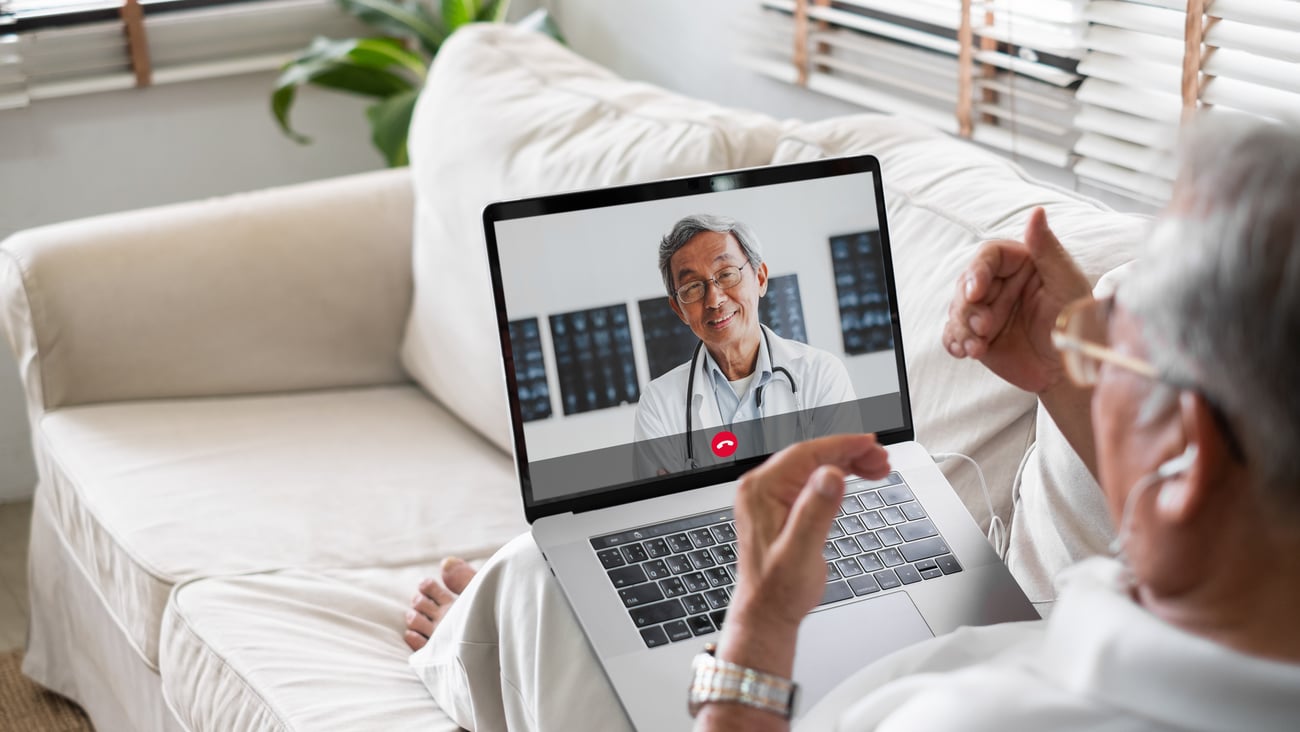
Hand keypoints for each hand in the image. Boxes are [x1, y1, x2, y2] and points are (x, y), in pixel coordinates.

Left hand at [720, 435, 890, 669]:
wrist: (767, 612)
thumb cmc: (778, 589)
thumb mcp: (801, 552)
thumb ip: (815, 512)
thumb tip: (830, 476)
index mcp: (761, 491)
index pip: (806, 453)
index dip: (842, 445)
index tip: (870, 443)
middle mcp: (762, 488)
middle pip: (812, 456)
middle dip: (850, 453)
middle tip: (882, 460)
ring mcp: (770, 496)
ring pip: (814, 466)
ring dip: (846, 463)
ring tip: (878, 468)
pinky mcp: (781, 506)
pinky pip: (811, 480)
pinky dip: (836, 476)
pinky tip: (855, 478)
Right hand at [942, 207, 1090, 393]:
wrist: (1071, 367)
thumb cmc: (1076, 321)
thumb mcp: (1066, 282)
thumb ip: (1047, 248)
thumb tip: (1037, 211)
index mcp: (1020, 265)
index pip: (988, 257)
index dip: (977, 271)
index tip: (976, 291)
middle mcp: (1000, 286)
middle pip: (966, 284)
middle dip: (968, 307)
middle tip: (983, 327)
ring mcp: (987, 311)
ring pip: (957, 310)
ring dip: (962, 328)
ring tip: (977, 346)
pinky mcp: (978, 337)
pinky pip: (953, 334)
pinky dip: (954, 341)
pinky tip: (964, 351)